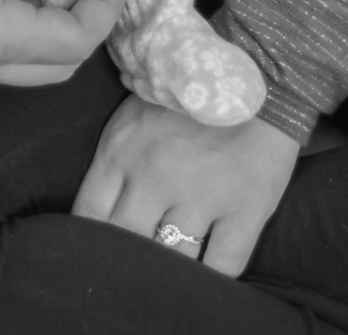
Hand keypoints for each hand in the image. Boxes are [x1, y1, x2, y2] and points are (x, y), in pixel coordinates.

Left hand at [72, 94, 299, 275]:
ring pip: (173, 261)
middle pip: (125, 242)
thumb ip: (116, 158)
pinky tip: (209, 269)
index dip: (88, 240)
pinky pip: (223, 266)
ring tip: (172, 268)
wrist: (259, 72)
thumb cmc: (190, 93)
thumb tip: (95, 210)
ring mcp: (201, 195)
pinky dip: (214, 275)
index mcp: (122, 151)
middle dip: (127, 259)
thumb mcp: (135, 113)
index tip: (95, 250)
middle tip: (134, 268)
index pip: (88, 214)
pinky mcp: (245, 208)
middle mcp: (155, 176)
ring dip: (171, 267)